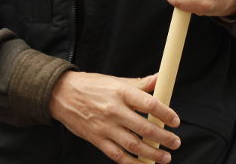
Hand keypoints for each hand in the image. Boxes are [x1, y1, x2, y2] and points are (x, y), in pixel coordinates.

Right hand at [48, 71, 180, 163]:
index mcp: (120, 92)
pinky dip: (132, 163)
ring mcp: (105, 126)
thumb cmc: (90, 86)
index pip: (149, 104)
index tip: (175, 121)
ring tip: (164, 157)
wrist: (60, 94)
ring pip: (134, 145)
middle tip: (175, 142)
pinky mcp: (96, 139)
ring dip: (152, 154)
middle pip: (144, 128)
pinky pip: (118, 155)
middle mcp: (113, 110)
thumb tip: (160, 79)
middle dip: (164, 138)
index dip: (166, 114)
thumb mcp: (115, 80)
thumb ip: (139, 84)